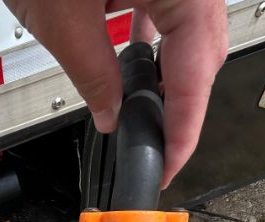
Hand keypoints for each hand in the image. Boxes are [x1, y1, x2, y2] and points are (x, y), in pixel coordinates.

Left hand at [3, 0, 227, 187]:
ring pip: (188, 30)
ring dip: (168, 73)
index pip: (197, 70)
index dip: (185, 127)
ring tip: (144, 113)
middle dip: (181, 104)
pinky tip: (136, 60)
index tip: (171, 163)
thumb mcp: (61, 17)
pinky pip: (165, 6)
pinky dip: (151, 38)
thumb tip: (111, 115)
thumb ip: (93, 74)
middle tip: (157, 147)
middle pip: (204, 51)